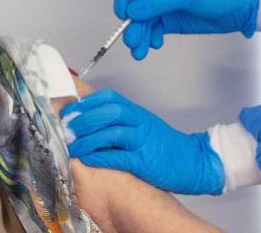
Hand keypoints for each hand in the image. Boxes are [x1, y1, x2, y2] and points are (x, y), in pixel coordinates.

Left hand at [62, 89, 223, 194]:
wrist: (195, 161)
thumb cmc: (164, 146)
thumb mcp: (142, 125)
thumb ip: (119, 121)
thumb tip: (87, 119)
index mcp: (137, 112)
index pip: (109, 97)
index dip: (86, 102)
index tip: (69, 111)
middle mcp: (140, 122)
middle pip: (108, 112)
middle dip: (83, 119)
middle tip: (66, 128)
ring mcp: (143, 141)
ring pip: (112, 133)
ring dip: (88, 139)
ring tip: (72, 146)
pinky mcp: (145, 161)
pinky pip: (119, 156)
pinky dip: (101, 156)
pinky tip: (88, 160)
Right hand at [114, 0, 258, 58]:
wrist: (240, 8)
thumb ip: (158, 3)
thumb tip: (133, 12)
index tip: (123, 16)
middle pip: (135, 7)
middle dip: (132, 25)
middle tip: (133, 42)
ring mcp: (164, 5)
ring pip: (143, 21)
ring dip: (139, 35)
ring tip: (140, 51)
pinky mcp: (171, 21)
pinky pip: (153, 30)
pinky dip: (150, 38)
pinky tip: (155, 44)